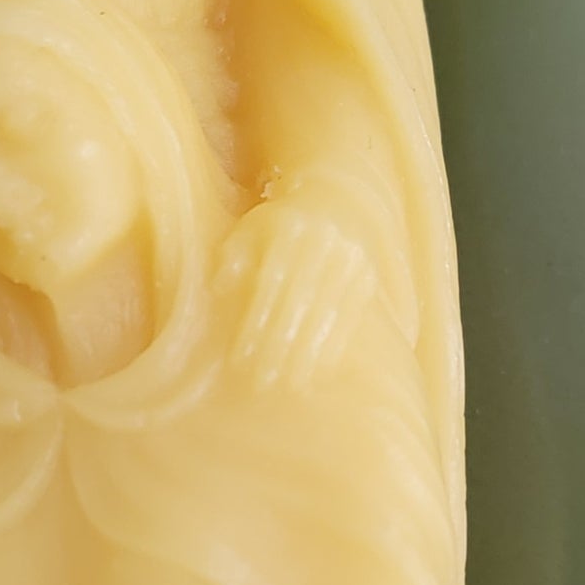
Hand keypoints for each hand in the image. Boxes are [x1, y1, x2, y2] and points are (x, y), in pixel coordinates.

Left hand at [219, 200, 374, 393]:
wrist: (339, 200)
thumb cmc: (280, 224)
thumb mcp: (251, 229)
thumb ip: (233, 255)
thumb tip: (218, 288)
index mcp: (289, 231)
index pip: (270, 284)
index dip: (256, 322)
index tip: (240, 357)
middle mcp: (322, 245)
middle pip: (298, 302)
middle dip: (280, 345)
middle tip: (263, 381)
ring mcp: (349, 261)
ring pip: (326, 313)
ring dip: (309, 351)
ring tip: (292, 383)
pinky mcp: (366, 277)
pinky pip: (351, 316)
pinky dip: (336, 342)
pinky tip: (322, 367)